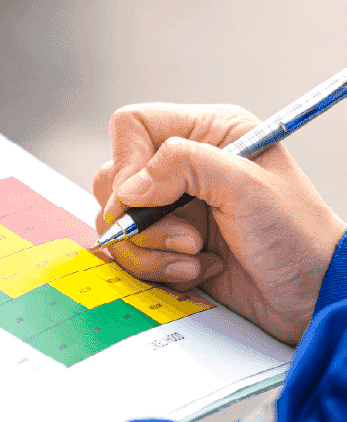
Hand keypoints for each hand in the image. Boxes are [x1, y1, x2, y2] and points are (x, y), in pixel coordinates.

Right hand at [93, 104, 345, 344]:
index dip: (128, 163)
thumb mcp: (247, 186)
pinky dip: (158, 269)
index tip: (144, 198)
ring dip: (152, 250)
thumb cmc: (296, 235)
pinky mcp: (164, 246)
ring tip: (197, 256)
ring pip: (116, 224)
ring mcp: (171, 210)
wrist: (308, 294)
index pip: (133, 128)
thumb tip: (128, 187)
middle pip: (114, 180)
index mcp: (207, 134)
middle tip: (187, 237)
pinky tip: (199, 270)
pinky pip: (129, 255)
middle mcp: (182, 169)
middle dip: (142, 219)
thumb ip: (184, 167)